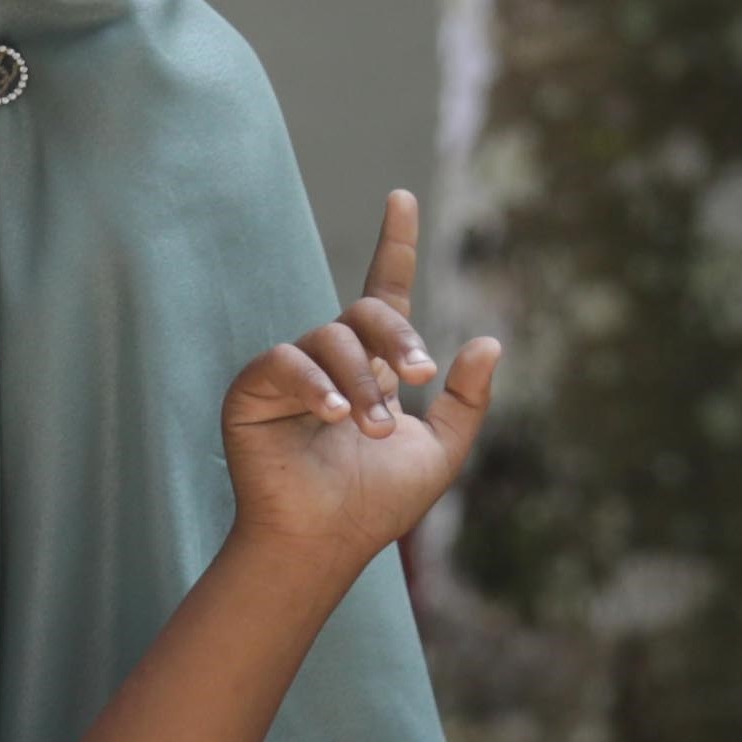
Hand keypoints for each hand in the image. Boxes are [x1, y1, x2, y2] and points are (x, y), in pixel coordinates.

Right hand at [221, 194, 502, 573]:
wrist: (323, 544)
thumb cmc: (375, 506)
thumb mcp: (440, 451)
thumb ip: (467, 401)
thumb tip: (488, 341)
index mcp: (373, 366)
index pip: (385, 292)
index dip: (394, 244)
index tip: (402, 197)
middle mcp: (331, 360)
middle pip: (365, 312)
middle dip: (396, 337)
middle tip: (417, 379)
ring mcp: (290, 372)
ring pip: (330, 339)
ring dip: (359, 383)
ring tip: (372, 429)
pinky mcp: (252, 391)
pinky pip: (283, 362)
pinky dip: (313, 384)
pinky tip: (331, 416)